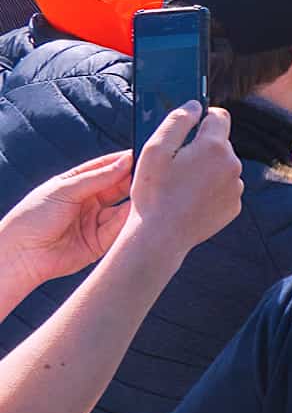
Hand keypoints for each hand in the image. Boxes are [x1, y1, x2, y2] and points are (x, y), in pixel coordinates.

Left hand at [0, 151, 135, 286]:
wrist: (21, 255)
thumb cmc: (32, 218)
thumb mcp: (64, 190)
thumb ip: (97, 177)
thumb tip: (125, 162)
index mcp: (76, 184)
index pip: (105, 168)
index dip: (123, 162)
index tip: (142, 157)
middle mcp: (88, 201)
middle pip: (118, 187)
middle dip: (133, 181)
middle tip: (149, 177)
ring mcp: (95, 221)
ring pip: (123, 208)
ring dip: (134, 202)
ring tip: (146, 195)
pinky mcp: (101, 242)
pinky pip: (120, 230)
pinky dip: (129, 222)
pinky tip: (136, 214)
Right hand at [120, 104, 242, 259]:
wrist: (161, 236)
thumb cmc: (153, 192)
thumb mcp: (155, 149)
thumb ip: (177, 121)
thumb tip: (195, 105)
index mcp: (214, 147)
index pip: (219, 116)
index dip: (203, 118)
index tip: (190, 126)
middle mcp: (232, 164)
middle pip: (220, 143)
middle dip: (201, 147)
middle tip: (176, 164)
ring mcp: (235, 187)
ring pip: (222, 166)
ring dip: (206, 169)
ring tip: (180, 185)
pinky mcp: (234, 206)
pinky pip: (224, 188)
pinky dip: (210, 189)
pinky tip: (189, 199)